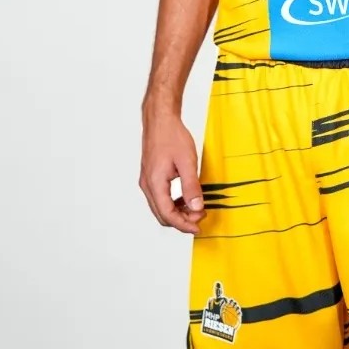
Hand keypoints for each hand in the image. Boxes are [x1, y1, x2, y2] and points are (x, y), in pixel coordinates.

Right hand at [139, 108, 206, 234]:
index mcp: (155, 183)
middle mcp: (148, 185)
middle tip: (200, 217)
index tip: (197, 227)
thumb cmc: (171, 136)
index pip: (167, 214)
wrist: (160, 120)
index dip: (183, 224)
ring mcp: (148, 181)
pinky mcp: (151, 176)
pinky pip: (161, 197)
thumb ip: (192, 186)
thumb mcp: (187, 162)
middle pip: (162, 214)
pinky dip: (173, 202)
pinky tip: (186, 198)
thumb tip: (197, 207)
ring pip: (161, 207)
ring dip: (178, 211)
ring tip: (196, 207)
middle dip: (182, 220)